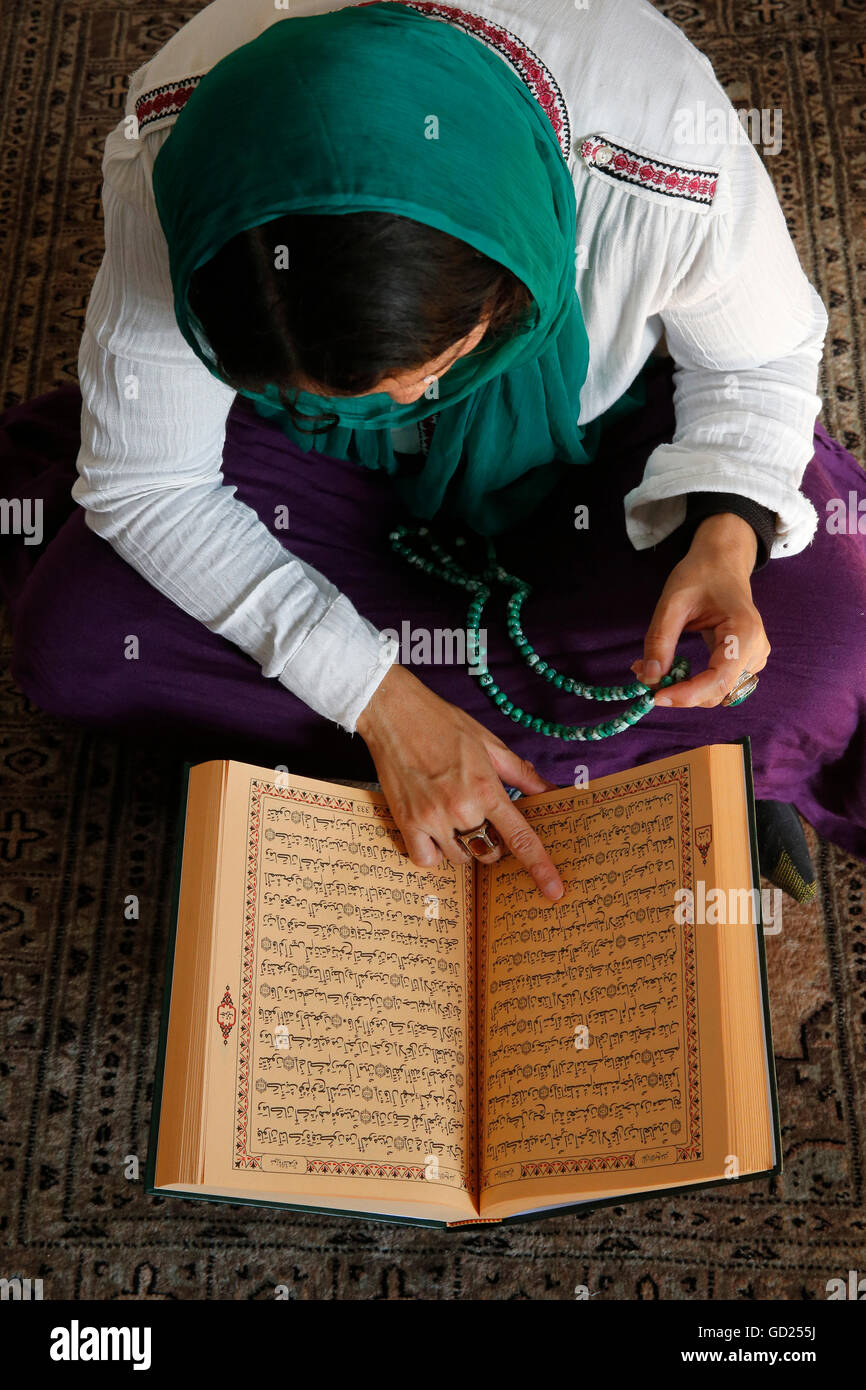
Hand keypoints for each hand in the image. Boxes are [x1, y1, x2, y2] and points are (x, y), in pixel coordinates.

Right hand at [356, 662, 564, 899]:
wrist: (394, 713)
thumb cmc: (443, 723)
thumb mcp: (490, 744)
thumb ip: (522, 774)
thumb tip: (553, 792)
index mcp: (486, 788)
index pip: (521, 838)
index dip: (540, 867)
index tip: (554, 891)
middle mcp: (461, 808)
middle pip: (490, 853)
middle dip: (492, 843)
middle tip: (481, 818)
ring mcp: (432, 818)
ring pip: (460, 859)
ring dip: (463, 846)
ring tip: (453, 816)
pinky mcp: (406, 823)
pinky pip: (426, 860)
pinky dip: (433, 854)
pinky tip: (434, 833)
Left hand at [631, 513, 769, 708]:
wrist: (722, 562)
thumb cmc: (700, 575)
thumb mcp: (672, 603)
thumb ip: (660, 641)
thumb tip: (649, 677)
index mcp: (744, 632)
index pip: (718, 680)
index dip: (687, 695)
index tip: (655, 696)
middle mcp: (756, 651)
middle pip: (717, 692)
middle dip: (680, 692)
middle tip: (644, 675)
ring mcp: (754, 658)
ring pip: (716, 692)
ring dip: (684, 689)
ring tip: (655, 668)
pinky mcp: (745, 661)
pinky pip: (717, 683)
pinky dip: (692, 683)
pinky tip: (672, 667)